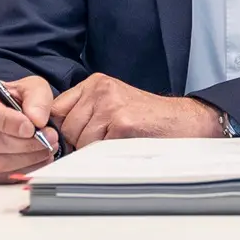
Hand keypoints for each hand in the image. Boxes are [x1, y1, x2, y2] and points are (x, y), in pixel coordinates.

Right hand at [0, 73, 58, 183]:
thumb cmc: (6, 97)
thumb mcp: (26, 85)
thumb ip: (37, 96)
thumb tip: (37, 119)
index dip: (5, 120)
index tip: (30, 127)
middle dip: (22, 143)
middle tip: (46, 140)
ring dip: (22, 159)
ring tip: (43, 150)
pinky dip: (15, 171)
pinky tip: (33, 161)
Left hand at [50, 73, 224, 149]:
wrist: (184, 122)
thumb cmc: (149, 118)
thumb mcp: (114, 102)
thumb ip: (86, 111)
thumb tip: (55, 134)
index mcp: (96, 83)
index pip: (57, 108)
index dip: (63, 128)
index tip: (74, 138)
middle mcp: (101, 90)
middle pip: (66, 127)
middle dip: (80, 142)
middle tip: (105, 141)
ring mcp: (111, 106)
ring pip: (80, 141)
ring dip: (94, 151)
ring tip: (117, 143)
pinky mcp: (121, 124)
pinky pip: (96, 149)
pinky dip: (106, 156)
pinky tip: (124, 146)